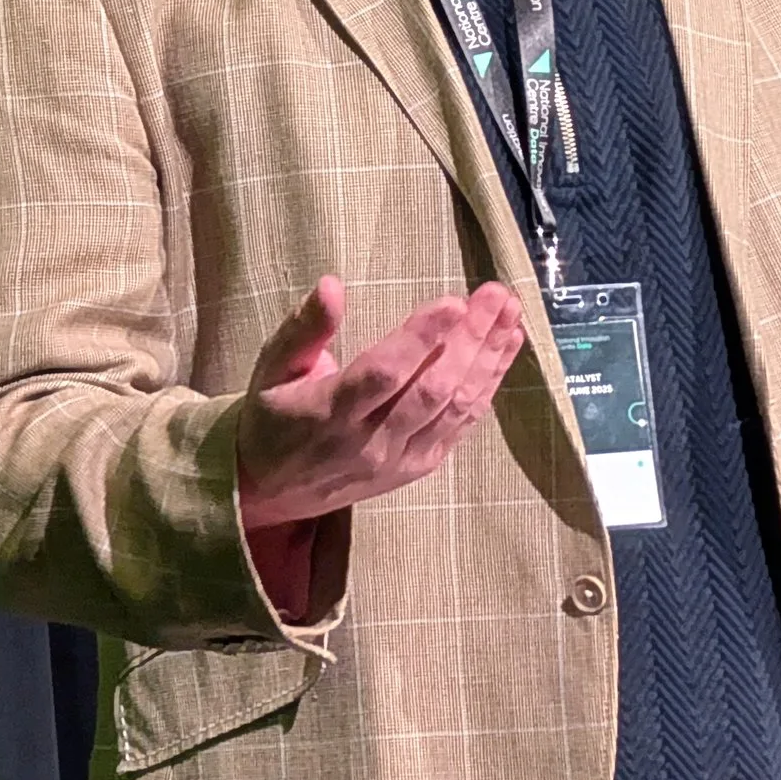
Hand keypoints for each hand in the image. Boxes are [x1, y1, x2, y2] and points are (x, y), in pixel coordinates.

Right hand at [235, 274, 527, 611]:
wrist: (269, 493)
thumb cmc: (271, 418)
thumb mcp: (272, 368)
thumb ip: (305, 328)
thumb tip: (332, 285)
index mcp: (328, 412)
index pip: (383, 373)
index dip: (421, 338)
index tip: (454, 301)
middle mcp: (368, 441)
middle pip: (431, 388)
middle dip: (471, 339)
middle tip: (497, 295)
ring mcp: (397, 460)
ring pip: (453, 409)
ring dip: (488, 362)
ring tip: (511, 317)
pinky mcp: (415, 469)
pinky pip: (458, 429)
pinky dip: (485, 391)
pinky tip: (502, 355)